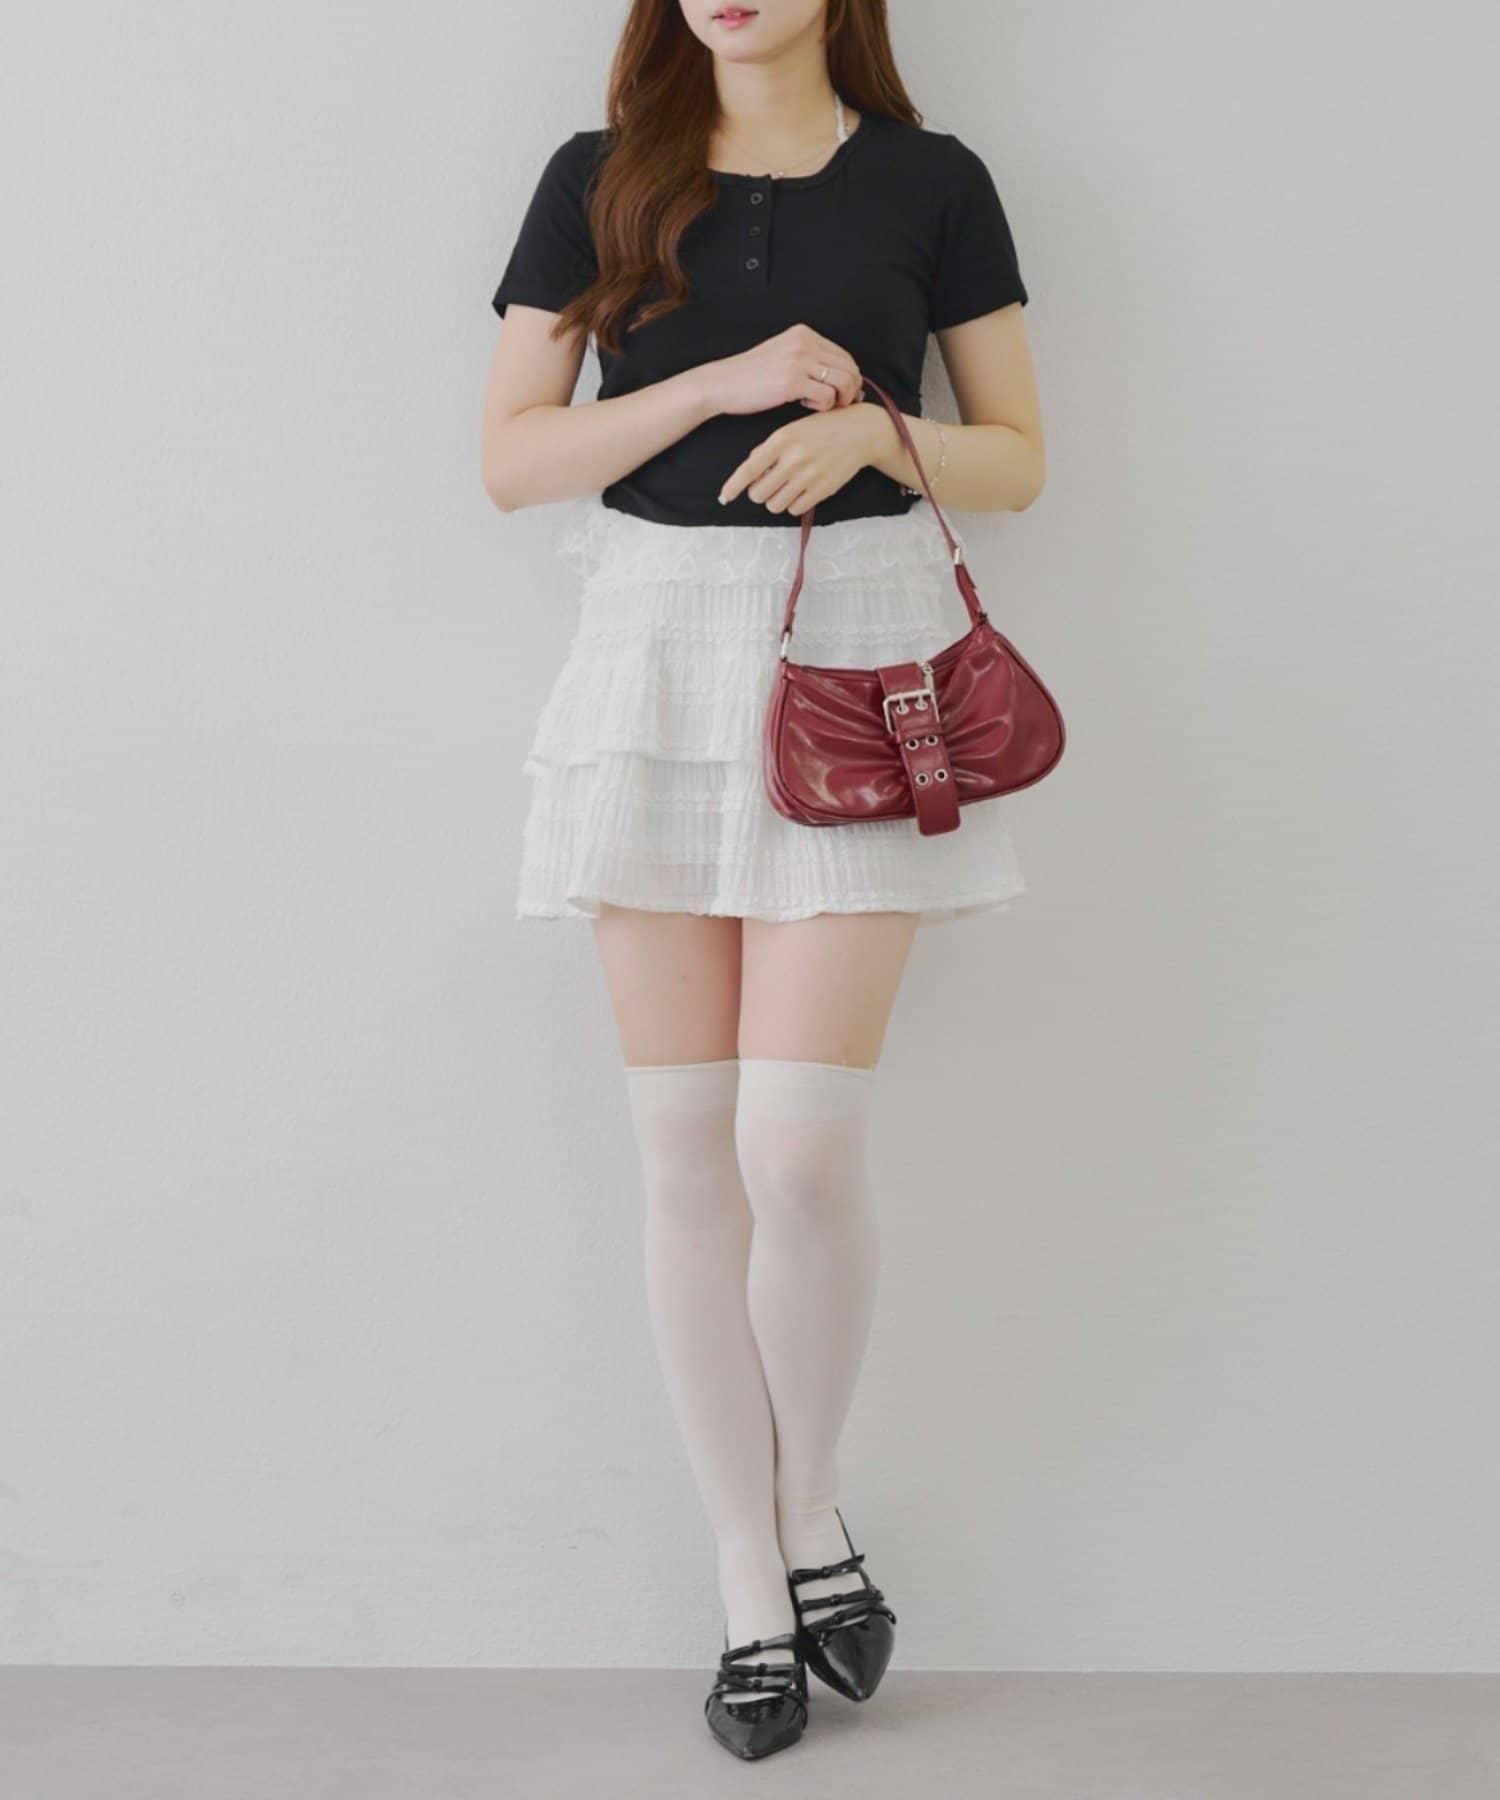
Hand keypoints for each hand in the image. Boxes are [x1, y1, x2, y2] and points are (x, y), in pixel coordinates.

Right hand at [697, 323, 862, 417]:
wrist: (722, 383)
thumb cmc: (751, 377)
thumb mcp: (783, 357)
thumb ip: (810, 362)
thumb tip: (844, 380)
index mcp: (804, 334)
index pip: (844, 355)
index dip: (849, 379)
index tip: (840, 395)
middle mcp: (805, 343)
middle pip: (850, 368)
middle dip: (850, 391)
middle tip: (836, 405)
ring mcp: (799, 360)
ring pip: (844, 381)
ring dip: (839, 399)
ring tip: (821, 405)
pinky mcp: (792, 381)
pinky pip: (827, 397)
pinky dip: (822, 407)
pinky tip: (805, 405)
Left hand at [717, 401, 887, 515]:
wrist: (860, 431)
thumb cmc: (821, 429)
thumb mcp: (792, 429)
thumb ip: (769, 450)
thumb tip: (750, 475)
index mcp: (781, 439)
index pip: (748, 469)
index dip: (732, 487)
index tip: (723, 498)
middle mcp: (793, 458)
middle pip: (759, 494)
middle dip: (759, 493)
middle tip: (768, 485)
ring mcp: (809, 475)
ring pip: (775, 505)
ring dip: (776, 500)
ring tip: (786, 487)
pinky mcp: (823, 489)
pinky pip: (795, 509)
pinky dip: (794, 504)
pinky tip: (801, 491)